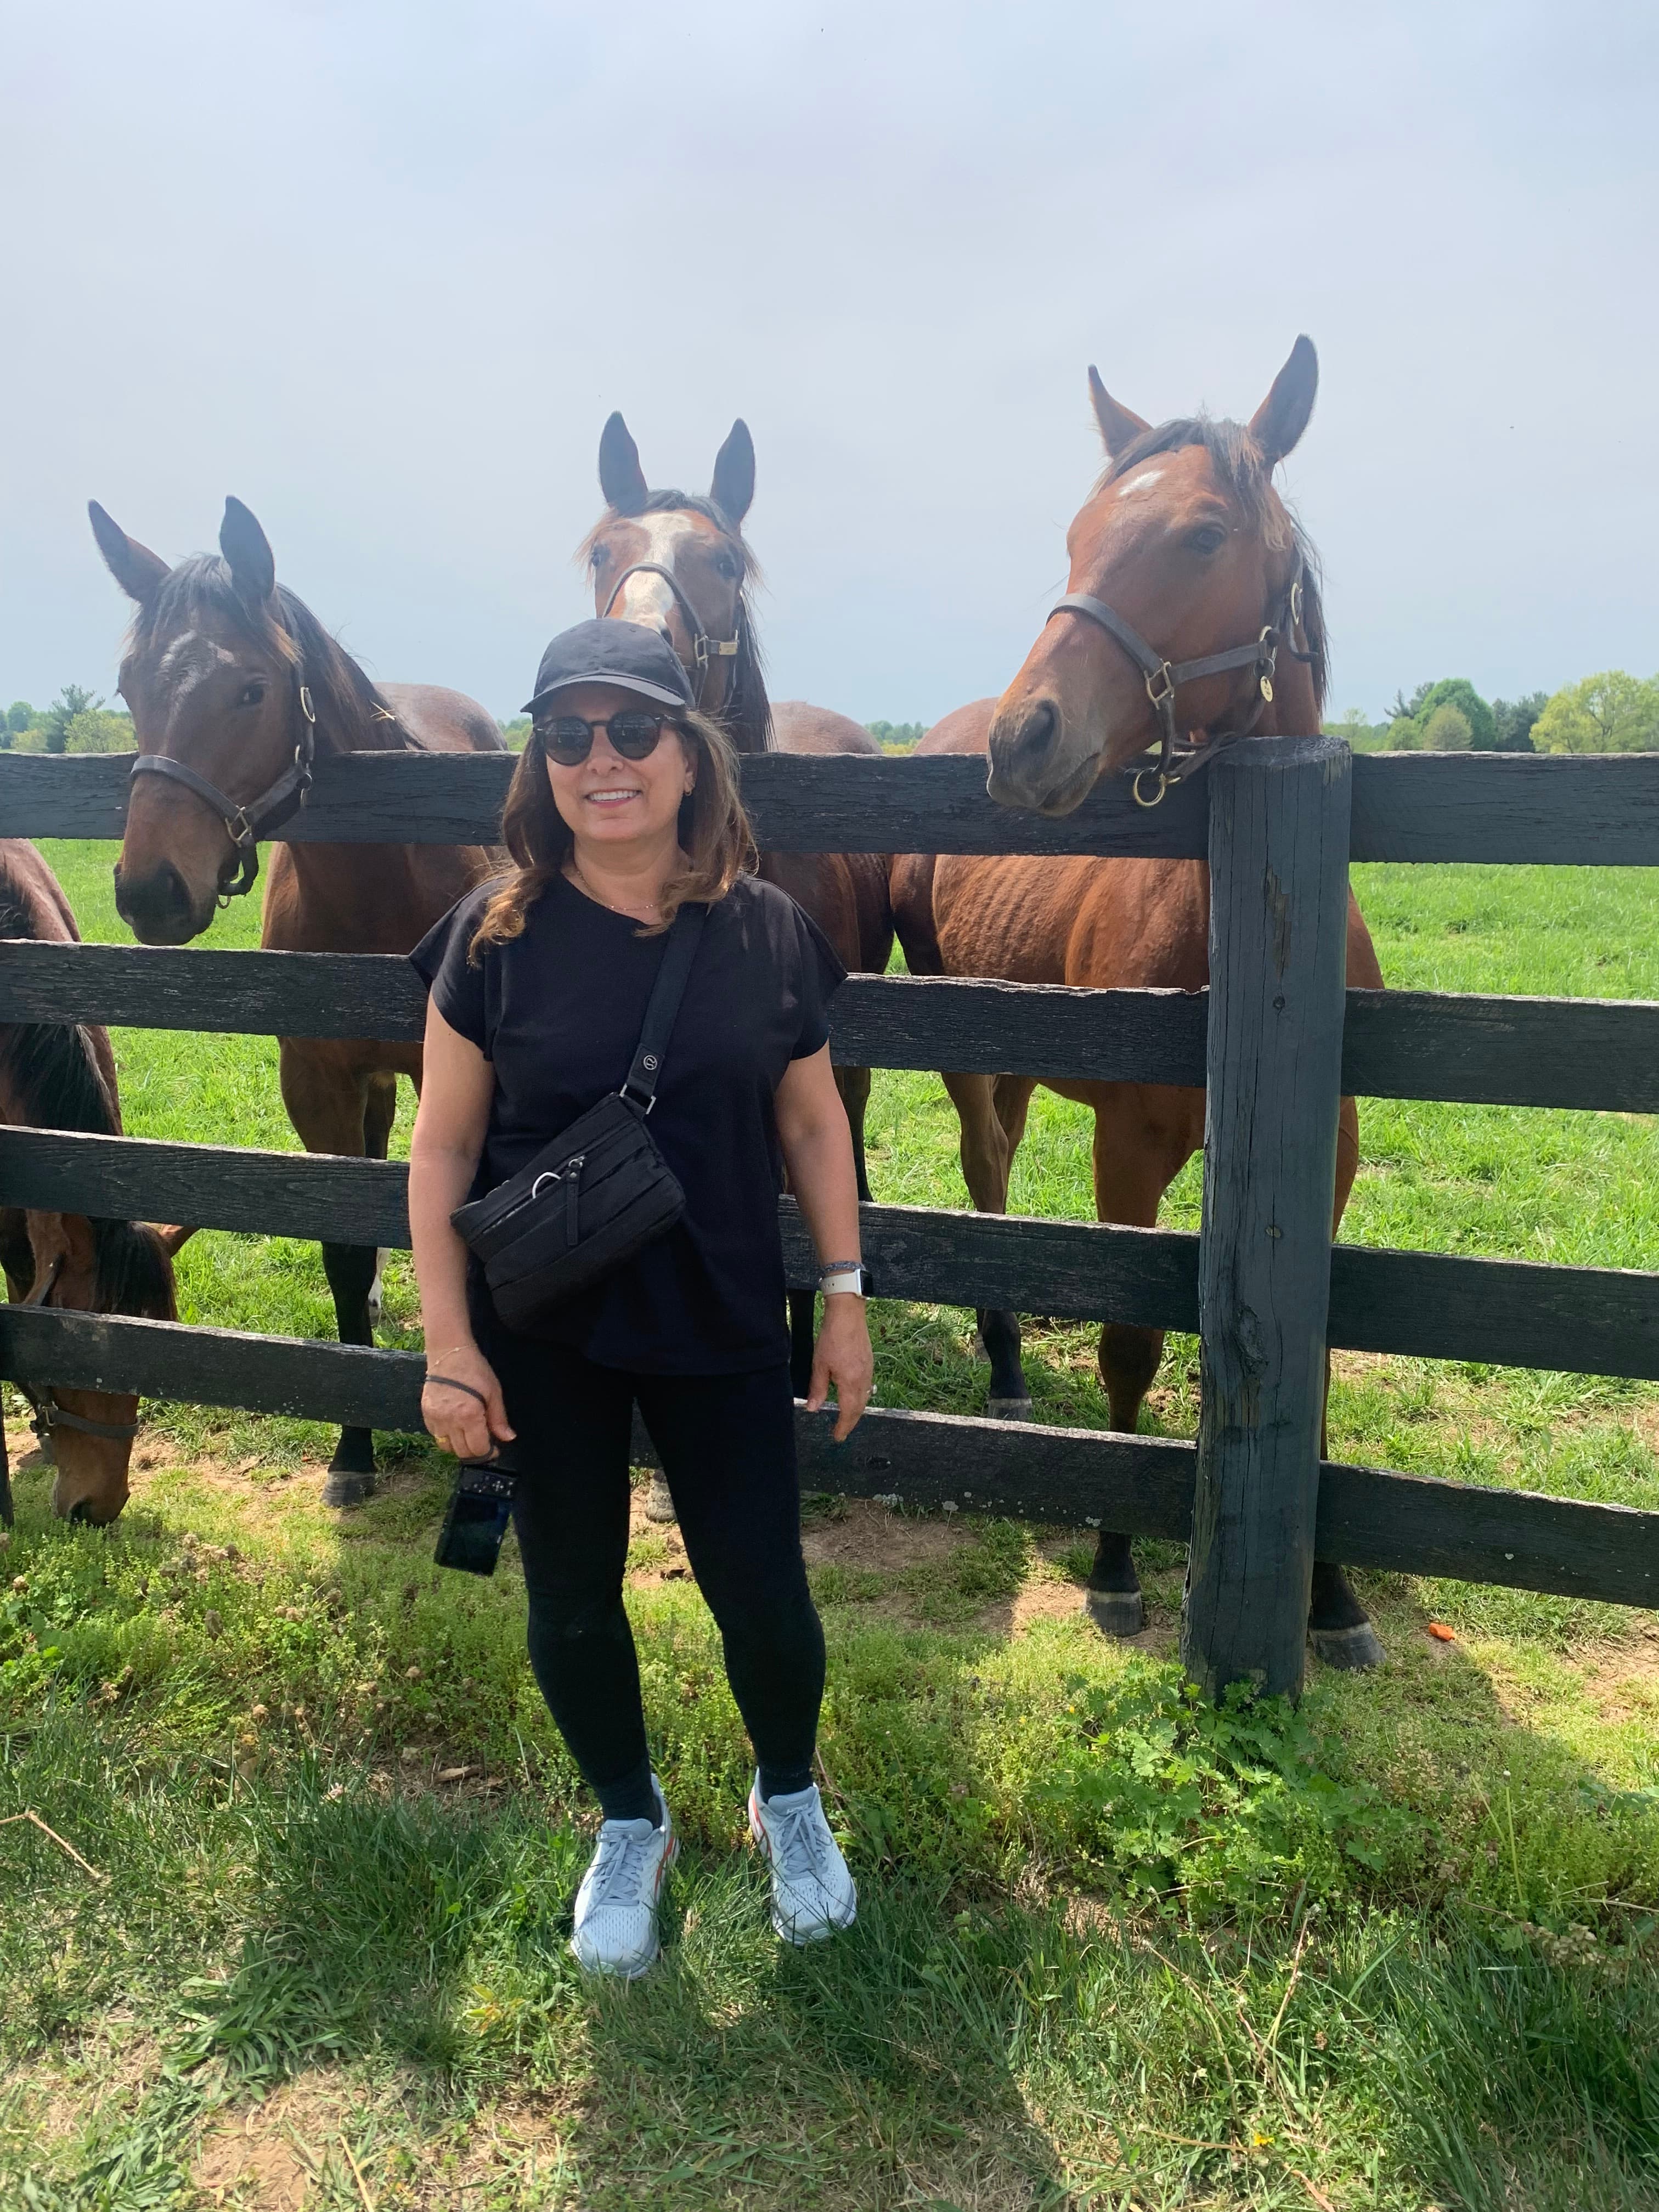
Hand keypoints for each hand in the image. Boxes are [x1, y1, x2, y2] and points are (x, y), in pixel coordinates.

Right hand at [422, 1341, 514, 1461]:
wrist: (449, 1353)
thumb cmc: (474, 1370)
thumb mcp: (493, 1392)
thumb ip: (499, 1419)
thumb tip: (508, 1438)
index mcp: (468, 1415)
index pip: (478, 1448)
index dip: (488, 1452)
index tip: (494, 1449)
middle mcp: (449, 1421)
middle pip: (462, 1452)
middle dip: (475, 1451)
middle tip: (483, 1442)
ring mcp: (435, 1418)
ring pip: (446, 1447)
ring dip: (459, 1446)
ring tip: (469, 1434)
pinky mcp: (426, 1414)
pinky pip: (436, 1436)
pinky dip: (446, 1436)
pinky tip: (456, 1426)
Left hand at [806, 1295, 872, 1441]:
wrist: (848, 1314)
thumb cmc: (832, 1338)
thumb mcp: (819, 1365)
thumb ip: (818, 1389)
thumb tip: (813, 1409)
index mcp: (851, 1383)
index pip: (848, 1413)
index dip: (843, 1427)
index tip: (837, 1437)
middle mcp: (863, 1380)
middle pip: (859, 1408)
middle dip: (851, 1422)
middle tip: (842, 1431)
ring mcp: (868, 1370)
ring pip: (865, 1398)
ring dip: (856, 1410)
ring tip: (848, 1417)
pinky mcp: (869, 1362)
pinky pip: (867, 1386)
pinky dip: (861, 1397)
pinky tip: (854, 1395)